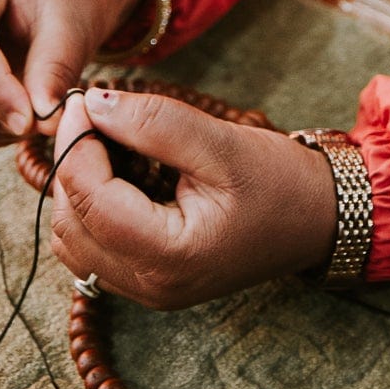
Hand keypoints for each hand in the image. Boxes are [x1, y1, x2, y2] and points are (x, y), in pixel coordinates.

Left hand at [48, 88, 338, 306]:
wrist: (319, 220)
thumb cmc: (281, 182)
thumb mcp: (222, 143)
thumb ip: (156, 123)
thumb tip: (94, 103)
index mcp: (170, 257)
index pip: (91, 199)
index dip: (76, 143)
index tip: (83, 98)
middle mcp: (150, 286)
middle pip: (71, 223)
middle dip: (74, 163)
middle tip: (98, 115)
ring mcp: (147, 290)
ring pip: (72, 239)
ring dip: (79, 186)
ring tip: (112, 141)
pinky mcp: (148, 280)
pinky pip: (92, 247)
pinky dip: (92, 206)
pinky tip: (120, 171)